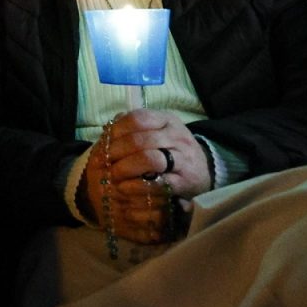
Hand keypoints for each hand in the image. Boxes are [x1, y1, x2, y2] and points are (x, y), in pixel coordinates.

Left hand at [86, 110, 211, 244]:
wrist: (204, 171)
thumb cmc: (171, 149)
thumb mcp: (157, 130)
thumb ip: (133, 127)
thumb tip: (107, 129)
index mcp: (167, 120)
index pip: (138, 118)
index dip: (117, 130)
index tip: (104, 141)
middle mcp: (177, 136)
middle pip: (140, 140)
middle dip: (116, 152)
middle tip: (103, 162)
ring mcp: (183, 159)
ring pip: (150, 159)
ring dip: (126, 168)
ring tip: (113, 174)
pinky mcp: (183, 182)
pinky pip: (158, 182)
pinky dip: (137, 186)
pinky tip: (124, 187)